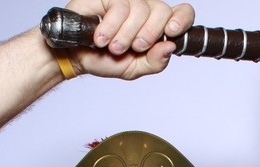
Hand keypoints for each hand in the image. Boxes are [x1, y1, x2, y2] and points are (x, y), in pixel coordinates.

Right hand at [63, 0, 195, 79]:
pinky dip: (111, 27)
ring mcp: (128, 0)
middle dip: (149, 35)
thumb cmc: (106, 60)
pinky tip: (101, 38)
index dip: (182, 19)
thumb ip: (155, 62)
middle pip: (162, 11)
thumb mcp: (135, 68)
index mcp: (158, 26)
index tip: (172, 33)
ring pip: (141, 10)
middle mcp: (145, 9)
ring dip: (126, 36)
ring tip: (113, 47)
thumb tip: (170, 48)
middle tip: (134, 48)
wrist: (76, 57)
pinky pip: (120, 6)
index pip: (182, 13)